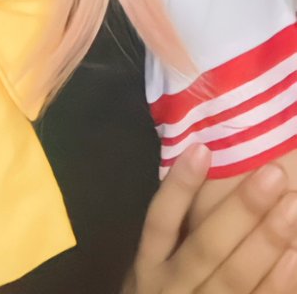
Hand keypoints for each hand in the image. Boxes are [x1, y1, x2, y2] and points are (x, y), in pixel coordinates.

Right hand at [123, 145, 296, 292]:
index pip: (160, 222)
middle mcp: (170, 291)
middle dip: (240, 210)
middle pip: (205, 248)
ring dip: (265, 242)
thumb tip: (205, 171)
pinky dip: (278, 282)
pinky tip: (296, 255)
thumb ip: (172, 239)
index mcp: (147, 270)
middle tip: (272, 173)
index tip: (202, 149)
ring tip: (291, 206)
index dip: (179, 188)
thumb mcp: (152, 275)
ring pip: (233, 278)